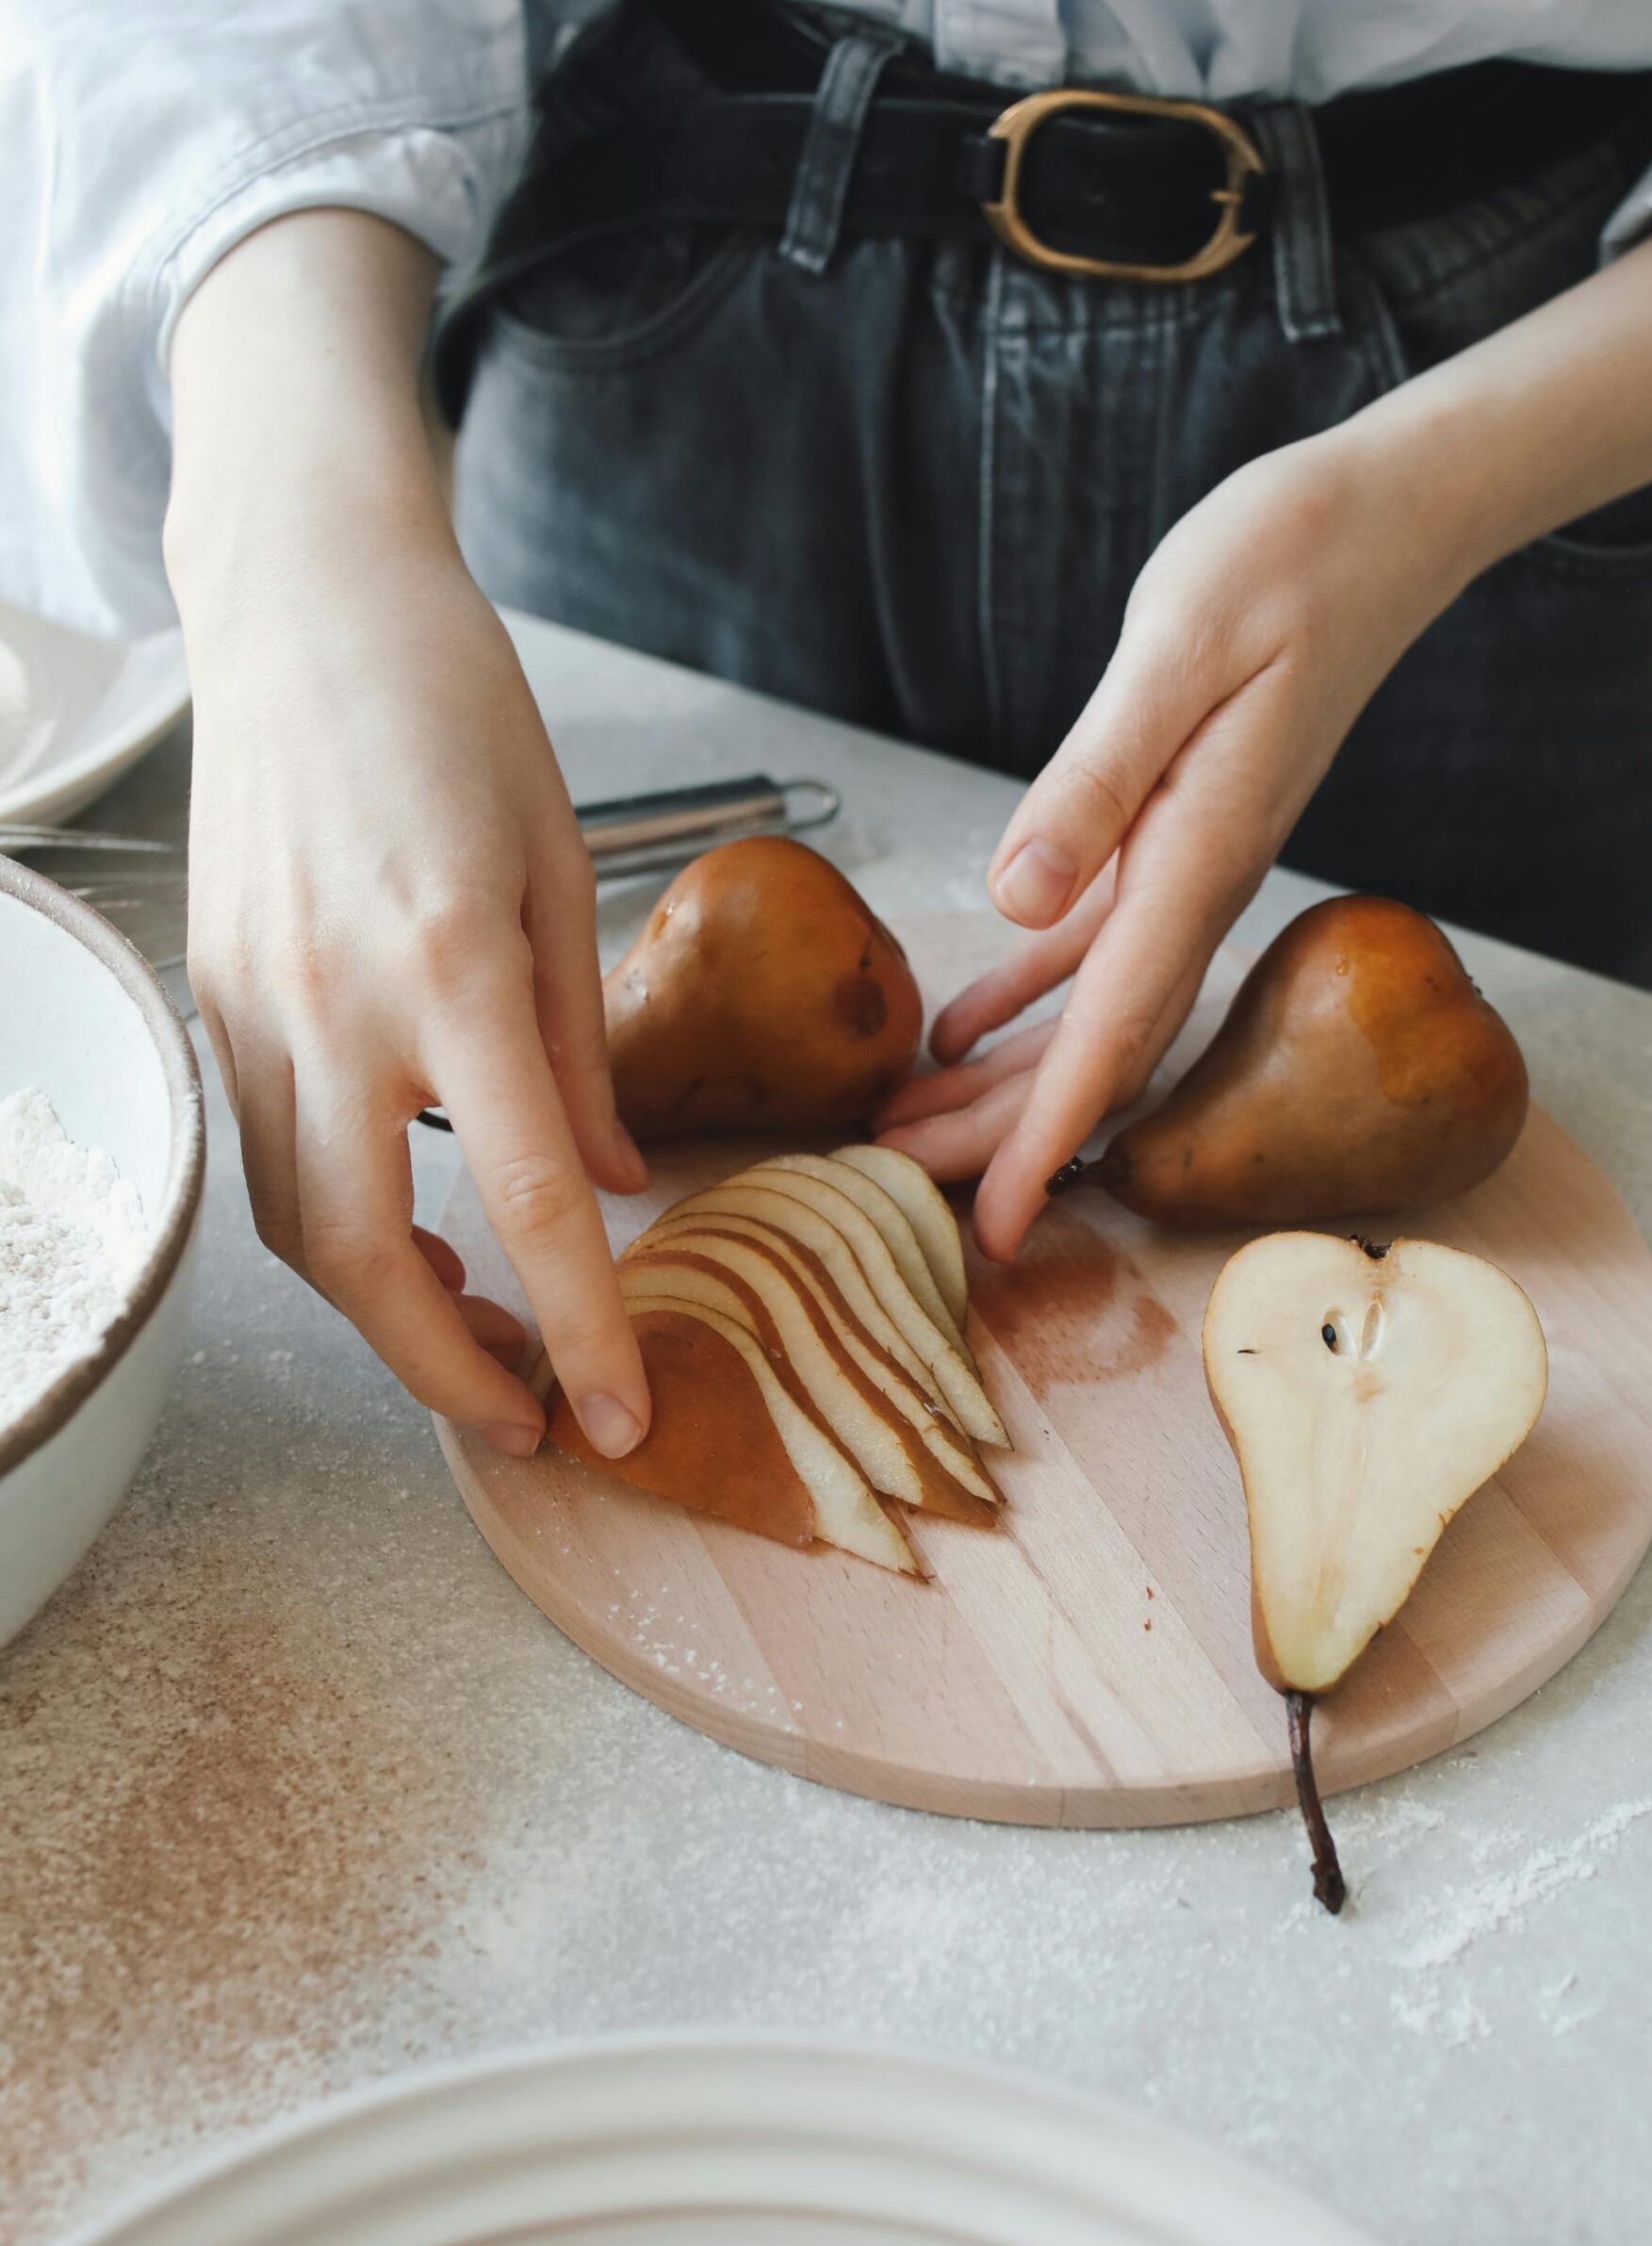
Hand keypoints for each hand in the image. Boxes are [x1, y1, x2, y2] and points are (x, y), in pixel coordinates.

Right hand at [182, 537, 650, 1457]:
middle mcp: (335, 1004)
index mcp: (452, 966)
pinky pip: (269, 1155)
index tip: (620, 1415)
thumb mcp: (566, 867)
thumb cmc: (457, 712)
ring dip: (386, 1312)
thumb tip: (610, 1182)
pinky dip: (337, 1226)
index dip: (579, 1328)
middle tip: (533, 1418)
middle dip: (449, 1369)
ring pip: (299, 1226)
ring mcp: (256, 1006)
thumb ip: (584, 1043)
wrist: (305, 608)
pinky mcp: (218, 999)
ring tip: (483, 1332)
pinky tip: (407, 1231)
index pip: (526, 1200)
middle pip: (365, 1258)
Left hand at [878, 431, 1455, 1254]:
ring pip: (1084, 1014)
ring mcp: (1188, 864)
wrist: (1383, 522)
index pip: (1109, 1037)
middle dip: (999, 1136)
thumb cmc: (1287, 561)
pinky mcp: (1173, 828)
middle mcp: (1195, 886)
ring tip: (909, 1134)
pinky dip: (1023, 998)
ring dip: (1001, 1081)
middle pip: (1089, 1052)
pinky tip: (964, 1030)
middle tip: (899, 1196)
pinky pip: (1089, 945)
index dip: (1044, 1143)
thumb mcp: (1178, 650)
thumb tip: (1015, 900)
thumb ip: (1096, 780)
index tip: (994, 1232)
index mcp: (1193, 860)